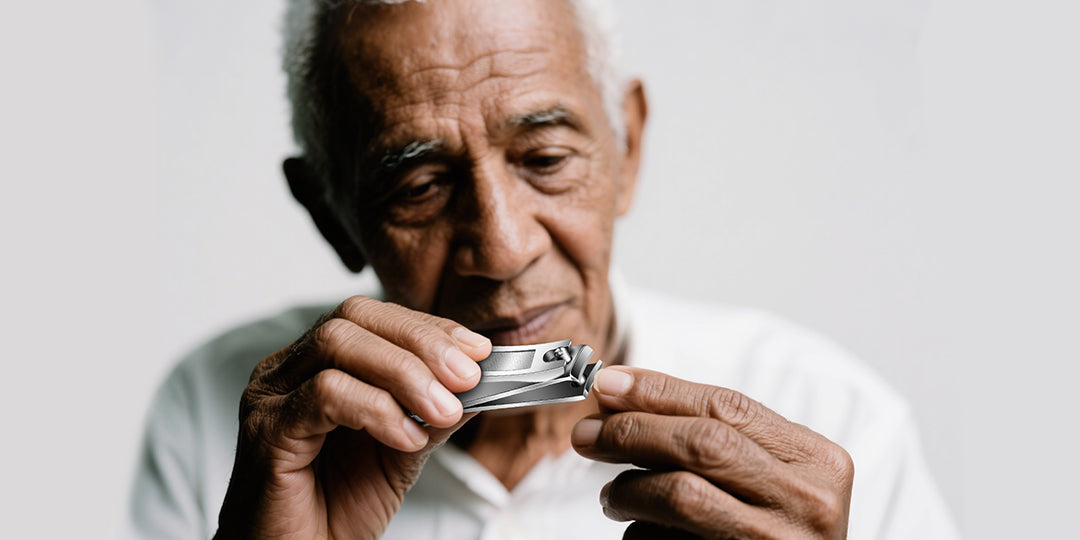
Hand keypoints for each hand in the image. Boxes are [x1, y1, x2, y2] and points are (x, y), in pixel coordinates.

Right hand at [215, 296, 490, 538]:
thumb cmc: (338, 507)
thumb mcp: (403, 448)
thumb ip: (433, 409)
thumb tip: (479, 379)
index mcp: (318, 364)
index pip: (374, 318)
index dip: (429, 328)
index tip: (477, 351)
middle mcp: (288, 370)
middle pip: (354, 318)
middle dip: (421, 342)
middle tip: (467, 377)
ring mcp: (271, 396)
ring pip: (338, 345)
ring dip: (404, 372)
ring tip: (442, 410)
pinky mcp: (267, 431)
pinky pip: (324, 395)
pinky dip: (376, 409)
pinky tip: (406, 437)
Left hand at [571, 367, 853, 538]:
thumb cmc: (777, 531)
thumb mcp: (768, 477)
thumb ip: (711, 437)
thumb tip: (619, 397)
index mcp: (818, 462)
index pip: (728, 407)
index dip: (658, 390)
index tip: (607, 385)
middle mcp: (808, 503)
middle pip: (703, 444)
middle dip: (633, 431)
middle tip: (587, 433)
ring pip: (682, 495)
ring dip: (628, 488)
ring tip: (613, 495)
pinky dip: (640, 533)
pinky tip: (641, 532)